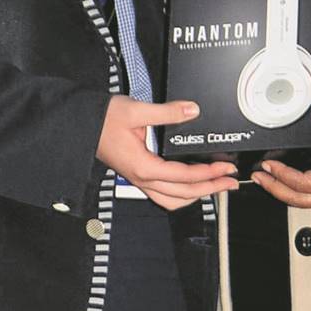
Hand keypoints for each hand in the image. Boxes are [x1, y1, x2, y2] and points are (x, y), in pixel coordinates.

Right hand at [97, 96, 238, 209]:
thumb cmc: (103, 120)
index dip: (209, 173)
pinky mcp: (137, 175)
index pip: (185, 176)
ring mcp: (139, 180)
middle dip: (211, 188)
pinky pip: (163, 195)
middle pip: (184, 194)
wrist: (80, 125)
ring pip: (173, 200)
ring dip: (197, 195)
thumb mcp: (137, 111)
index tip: (226, 168)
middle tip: (231, 182)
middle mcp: (142, 179)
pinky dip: (182, 194)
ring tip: (215, 186)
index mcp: (145, 167)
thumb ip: (167, 113)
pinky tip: (191, 185)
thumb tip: (193, 111)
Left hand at [251, 106, 310, 214]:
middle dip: (275, 188)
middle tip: (259, 176)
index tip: (269, 164)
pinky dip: (300, 193)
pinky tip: (289, 182)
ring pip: (306, 203)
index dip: (282, 174)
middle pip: (299, 200)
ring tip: (268, 179)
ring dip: (285, 191)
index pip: (303, 183)